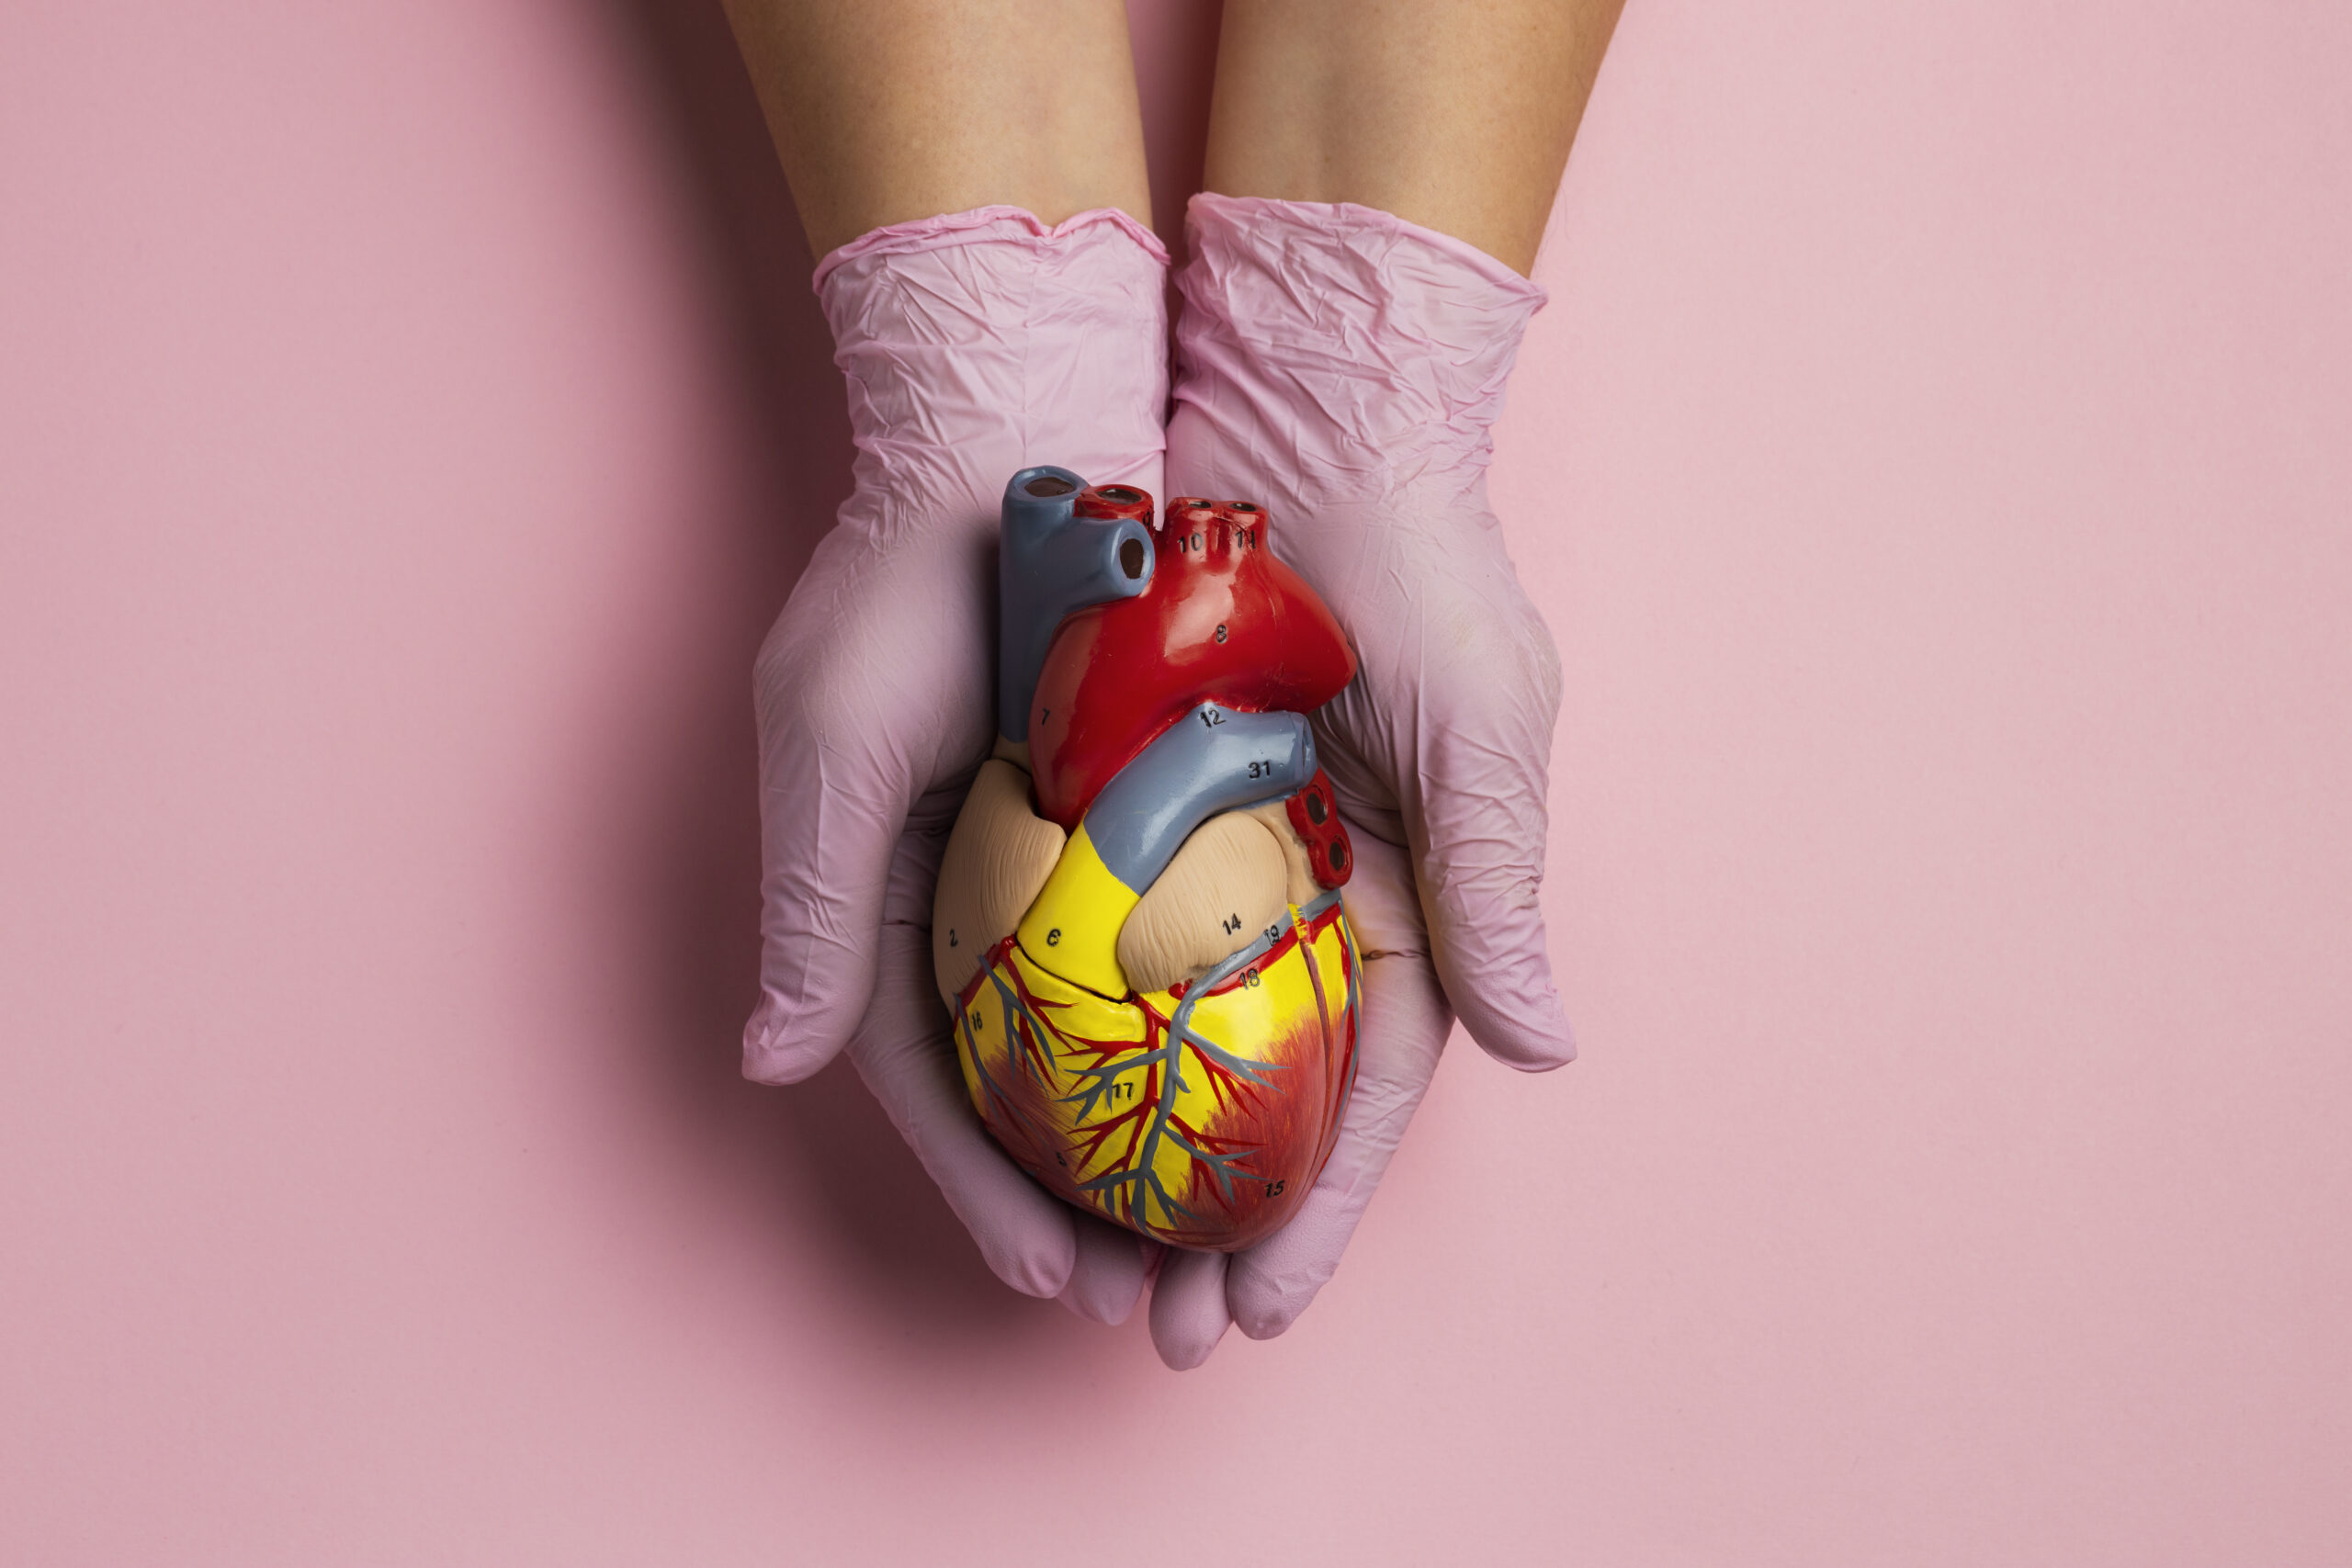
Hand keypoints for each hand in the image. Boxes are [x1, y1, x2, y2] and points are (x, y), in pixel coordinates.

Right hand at [743, 207, 1169, 1326]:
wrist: (1014, 436)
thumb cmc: (899, 588)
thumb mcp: (834, 744)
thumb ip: (819, 908)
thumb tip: (771, 1063)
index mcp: (892, 905)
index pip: (934, 1084)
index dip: (985, 1189)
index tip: (1053, 1279)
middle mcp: (985, 903)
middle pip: (1038, 1091)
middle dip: (1092, 1208)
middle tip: (1162, 1313)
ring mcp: (1075, 867)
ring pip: (1121, 1044)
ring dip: (1165, 1150)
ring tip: (1226, 1252)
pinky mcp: (1161, 816)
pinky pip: (1190, 954)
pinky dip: (1217, 1035)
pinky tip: (1267, 1108)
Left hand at [1151, 193, 1570, 1366]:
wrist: (1309, 415)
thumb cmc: (1424, 567)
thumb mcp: (1480, 727)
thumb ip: (1497, 889)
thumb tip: (1550, 1051)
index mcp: (1416, 899)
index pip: (1371, 1093)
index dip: (1319, 1209)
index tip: (1260, 1308)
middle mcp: (1315, 894)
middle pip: (1262, 1093)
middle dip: (1217, 1217)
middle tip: (1157, 1328)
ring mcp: (1220, 851)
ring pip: (1171, 1039)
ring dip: (1138, 1151)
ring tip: (1085, 1259)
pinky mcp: (1135, 795)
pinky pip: (1096, 935)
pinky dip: (1075, 1028)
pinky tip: (1029, 1110)